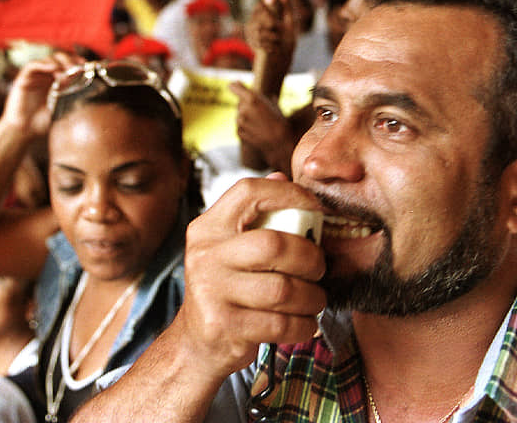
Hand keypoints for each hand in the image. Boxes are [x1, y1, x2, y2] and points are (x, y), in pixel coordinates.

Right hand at [0, 53, 77, 137]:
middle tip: (77, 67)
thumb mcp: (60, 107)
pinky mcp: (23, 78)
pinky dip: (43, 64)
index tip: (86, 65)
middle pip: (58, 59)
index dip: (76, 62)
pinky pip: (32, 65)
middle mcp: (45, 76)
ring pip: (47, 60)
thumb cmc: (41, 122)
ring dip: (59, 62)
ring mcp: (34, 76)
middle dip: (69, 60)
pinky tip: (53, 67)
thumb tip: (83, 81)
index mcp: (55, 82)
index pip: (67, 65)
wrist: (24, 131)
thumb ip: (69, 93)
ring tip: (66, 70)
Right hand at [174, 173, 325, 378]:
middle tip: (319, 269)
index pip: (249, 192)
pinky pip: (280, 323)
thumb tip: (283, 176)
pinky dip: (302, 325)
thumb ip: (255, 214)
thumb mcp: (230, 246)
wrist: (196, 341)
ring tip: (314, 300)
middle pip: (275, 245)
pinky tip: (303, 323)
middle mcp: (205, 254)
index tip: (316, 208)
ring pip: (283, 289)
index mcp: (209, 227)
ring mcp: (211, 291)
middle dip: (310, 258)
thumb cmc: (226, 287)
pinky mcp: (222, 325)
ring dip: (311, 298)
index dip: (289, 194)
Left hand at [230, 81, 295, 174]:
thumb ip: (263, 97)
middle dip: (246, 104)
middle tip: (259, 111)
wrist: (279, 143)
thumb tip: (266, 94)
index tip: (233, 84)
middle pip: (240, 102)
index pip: (234, 87)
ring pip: (240, 115)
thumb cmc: (279, 121)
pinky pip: (240, 126)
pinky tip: (257, 130)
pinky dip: (246, 127)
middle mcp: (243, 108)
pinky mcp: (238, 132)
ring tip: (261, 122)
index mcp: (251, 98)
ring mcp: (239, 121)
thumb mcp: (273, 105)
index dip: (234, 86)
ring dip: (246, 116)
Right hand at [244, 0, 296, 63]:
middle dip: (274, 24)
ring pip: (260, 27)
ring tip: (277, 41)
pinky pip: (258, 39)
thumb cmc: (287, 37)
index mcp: (267, 3)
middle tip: (279, 31)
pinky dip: (269, 45)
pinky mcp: (248, 37)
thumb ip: (286, 3)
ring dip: (273, 37)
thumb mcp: (289, 19)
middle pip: (263, 13)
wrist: (281, 58)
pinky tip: (272, 47)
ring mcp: (251, 24)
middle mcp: (257, 11)